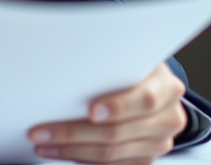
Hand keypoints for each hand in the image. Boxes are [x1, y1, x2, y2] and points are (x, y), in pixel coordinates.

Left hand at [27, 63, 186, 164]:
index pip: (144, 99)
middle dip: (74, 133)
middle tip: (41, 131)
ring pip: (111, 154)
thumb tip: (65, 61)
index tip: (90, 110)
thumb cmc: (134, 67)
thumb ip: (111, 61)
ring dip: (71, 150)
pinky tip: (60, 151)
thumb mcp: (131, 55)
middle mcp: (168, 118)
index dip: (117, 107)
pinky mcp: (145, 158)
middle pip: (118, 132)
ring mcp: (159, 142)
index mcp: (167, 87)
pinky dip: (82, 159)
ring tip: (43, 142)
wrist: (154, 86)